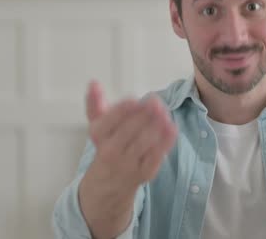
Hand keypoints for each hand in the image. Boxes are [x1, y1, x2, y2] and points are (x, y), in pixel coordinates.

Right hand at [78, 81, 177, 238]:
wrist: (110, 182)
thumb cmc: (108, 146)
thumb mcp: (98, 125)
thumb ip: (96, 103)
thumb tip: (94, 84)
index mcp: (99, 137)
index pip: (109, 121)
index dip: (122, 110)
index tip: (134, 99)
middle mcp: (111, 152)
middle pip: (129, 130)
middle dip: (144, 114)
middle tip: (155, 101)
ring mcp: (129, 163)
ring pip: (145, 142)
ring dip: (157, 124)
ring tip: (164, 111)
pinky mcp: (146, 171)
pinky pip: (158, 154)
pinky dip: (166, 139)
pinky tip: (171, 126)